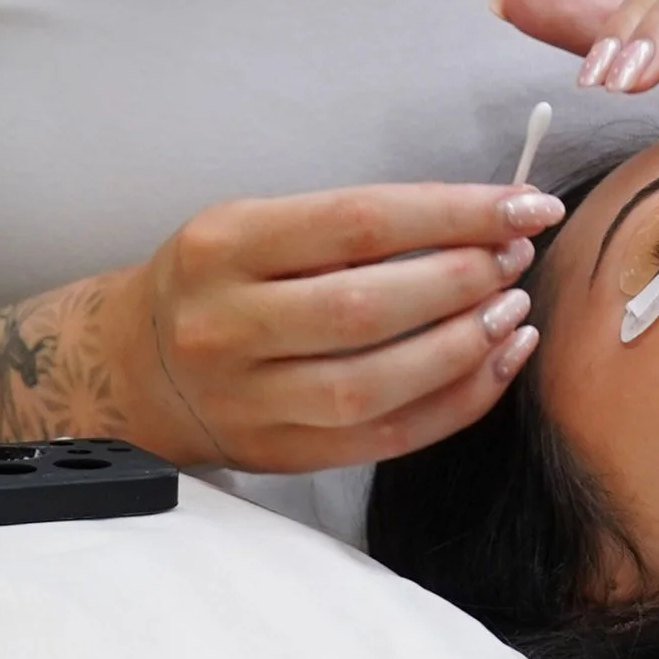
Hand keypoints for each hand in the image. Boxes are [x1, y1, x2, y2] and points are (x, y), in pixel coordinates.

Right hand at [105, 182, 562, 474]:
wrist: (132, 370)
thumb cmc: (217, 282)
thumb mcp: (253, 226)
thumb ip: (348, 226)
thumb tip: (480, 219)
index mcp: (224, 245)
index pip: (359, 223)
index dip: (454, 213)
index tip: (525, 205)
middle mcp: (228, 325)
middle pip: (367, 306)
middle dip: (464, 278)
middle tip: (518, 256)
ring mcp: (251, 400)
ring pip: (375, 385)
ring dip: (465, 346)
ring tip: (514, 311)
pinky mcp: (280, 454)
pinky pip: (385, 438)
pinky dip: (456, 402)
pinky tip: (498, 363)